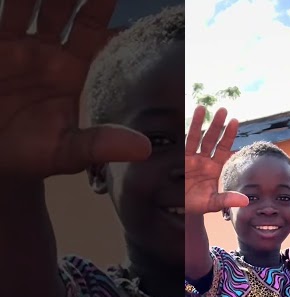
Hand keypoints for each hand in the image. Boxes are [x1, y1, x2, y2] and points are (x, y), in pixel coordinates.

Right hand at [0, 0, 150, 177]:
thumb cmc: (33, 155)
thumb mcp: (67, 152)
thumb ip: (100, 145)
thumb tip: (144, 149)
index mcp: (78, 73)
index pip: (104, 41)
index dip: (118, 23)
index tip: (142, 17)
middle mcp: (55, 53)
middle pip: (75, 11)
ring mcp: (23, 44)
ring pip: (38, 4)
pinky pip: (6, 12)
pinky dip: (12, 1)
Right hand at [185, 106, 247, 213]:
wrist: (178, 209)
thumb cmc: (197, 205)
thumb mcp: (213, 203)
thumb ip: (227, 199)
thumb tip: (246, 201)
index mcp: (214, 168)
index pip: (224, 148)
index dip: (229, 135)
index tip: (235, 121)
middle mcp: (204, 160)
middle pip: (212, 139)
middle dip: (217, 125)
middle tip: (223, 110)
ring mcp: (191, 159)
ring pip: (196, 138)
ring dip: (199, 123)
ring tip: (203, 107)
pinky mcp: (178, 160)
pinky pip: (182, 143)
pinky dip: (183, 132)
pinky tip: (182, 119)